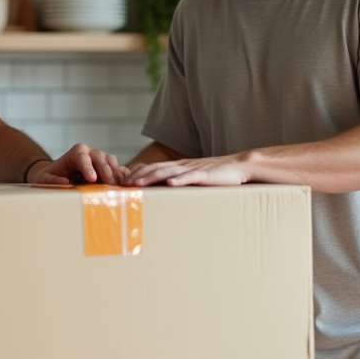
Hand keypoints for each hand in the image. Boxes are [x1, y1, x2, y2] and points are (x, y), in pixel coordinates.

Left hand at [28, 143, 127, 185]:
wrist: (57, 176)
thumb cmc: (50, 176)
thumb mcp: (44, 179)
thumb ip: (51, 180)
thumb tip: (64, 182)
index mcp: (76, 152)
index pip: (82, 156)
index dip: (88, 167)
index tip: (91, 179)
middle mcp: (90, 153)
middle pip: (100, 158)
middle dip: (105, 171)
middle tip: (109, 185)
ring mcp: (100, 159)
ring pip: (111, 161)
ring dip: (115, 174)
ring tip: (118, 187)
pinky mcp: (108, 167)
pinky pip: (117, 169)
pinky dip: (122, 176)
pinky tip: (125, 186)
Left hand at [121, 154, 249, 186]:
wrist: (239, 166)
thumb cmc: (216, 175)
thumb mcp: (193, 178)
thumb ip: (180, 182)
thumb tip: (165, 192)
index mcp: (178, 167)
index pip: (152, 168)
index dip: (136, 174)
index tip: (121, 182)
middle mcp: (182, 166)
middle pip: (154, 169)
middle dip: (137, 176)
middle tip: (121, 185)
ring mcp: (193, 169)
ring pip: (168, 172)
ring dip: (151, 178)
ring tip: (137, 184)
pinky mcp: (205, 174)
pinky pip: (190, 177)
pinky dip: (179, 180)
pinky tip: (170, 184)